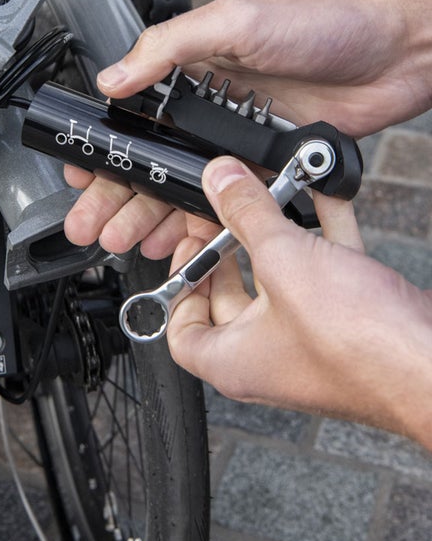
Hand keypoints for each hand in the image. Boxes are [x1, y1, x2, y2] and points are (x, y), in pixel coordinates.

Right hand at [64, 0, 431, 256]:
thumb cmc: (325, 21)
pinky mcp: (270, 161)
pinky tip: (178, 238)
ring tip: (124, 239)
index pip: (134, 109)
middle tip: (90, 223)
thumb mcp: (236, 21)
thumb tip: (115, 75)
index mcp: (195, 64)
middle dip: (116, 192)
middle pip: (153, 157)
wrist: (395, 51)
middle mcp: (213, 104)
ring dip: (152, 213)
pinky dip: (200, 220)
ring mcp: (240, 136)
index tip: (80, 170)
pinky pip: (228, 199)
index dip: (106, 142)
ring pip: (185, 184)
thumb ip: (170, 46)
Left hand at [167, 156, 431, 447]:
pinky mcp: (350, 320)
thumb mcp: (285, 262)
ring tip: (271, 189)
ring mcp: (311, 338)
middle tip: (225, 207)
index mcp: (235, 360)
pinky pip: (324, 269)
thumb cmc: (361, 345)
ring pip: (282, 278)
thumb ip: (248, 214)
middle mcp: (270, 354)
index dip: (179, 285)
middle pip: (231, 297)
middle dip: (229, 246)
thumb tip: (219, 180)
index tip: (190, 245)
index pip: (182, 332)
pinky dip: (321, 232)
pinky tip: (323, 193)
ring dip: (278, 231)